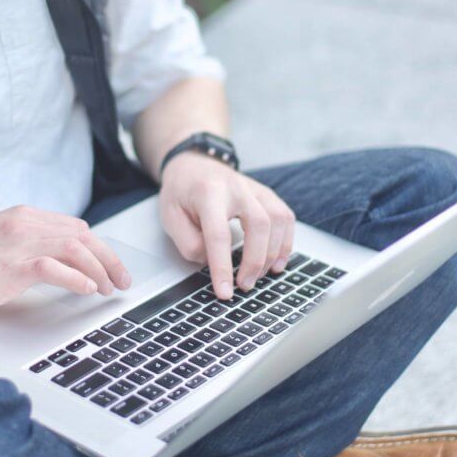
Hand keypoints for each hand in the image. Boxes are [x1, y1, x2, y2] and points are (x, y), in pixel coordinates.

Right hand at [0, 206, 131, 309]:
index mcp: (25, 216)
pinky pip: (53, 267)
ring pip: (75, 248)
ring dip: (98, 270)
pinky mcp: (9, 266)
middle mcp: (25, 224)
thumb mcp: (0, 242)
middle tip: (122, 282)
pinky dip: (76, 278)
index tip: (112, 269)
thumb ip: (30, 243)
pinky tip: (87, 290)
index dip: (100, 249)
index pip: (77, 228)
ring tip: (108, 289)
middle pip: (83, 237)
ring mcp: (17, 243)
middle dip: (109, 260)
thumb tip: (65, 261)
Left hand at [159, 152, 295, 299]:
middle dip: (255, 261)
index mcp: (208, 193)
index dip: (223, 266)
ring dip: (273, 254)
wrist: (194, 164)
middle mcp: (236, 187)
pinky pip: (286, 218)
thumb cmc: (181, 192)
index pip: (219, 234)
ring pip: (278, 220)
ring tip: (259, 277)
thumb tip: (212, 262)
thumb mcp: (170, 218)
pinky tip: (277, 262)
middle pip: (259, 224)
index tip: (225, 292)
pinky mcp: (267, 194)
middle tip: (244, 286)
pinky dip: (285, 243)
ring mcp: (255, 189)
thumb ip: (189, 243)